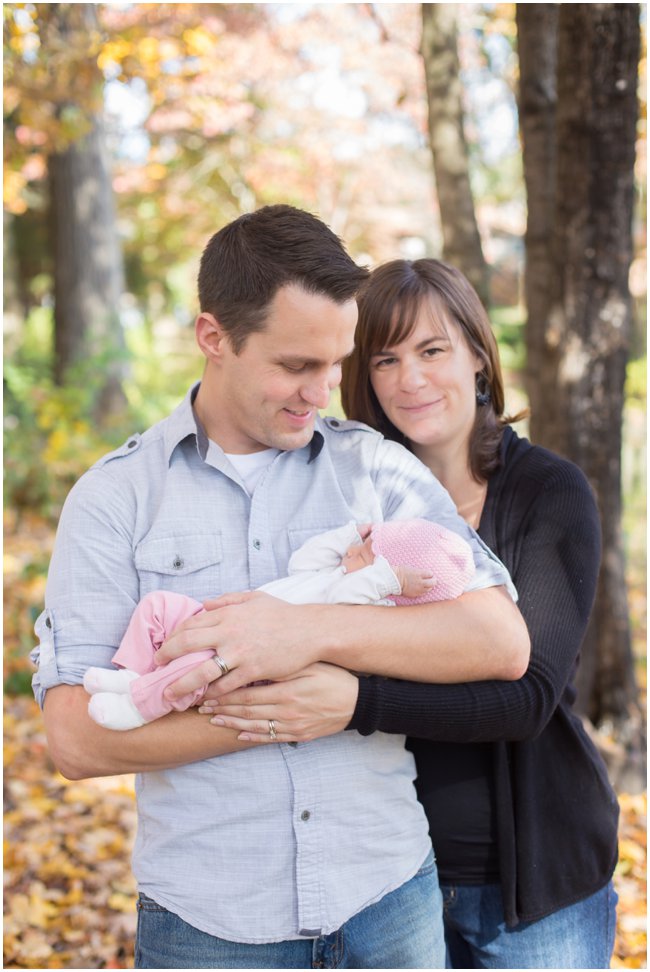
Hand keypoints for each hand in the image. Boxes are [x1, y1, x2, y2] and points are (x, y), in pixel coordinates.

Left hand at [156, 591, 321, 699]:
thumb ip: (228, 600)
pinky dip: (211, 694)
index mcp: (228, 613)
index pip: (191, 624)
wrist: (311, 630)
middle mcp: (229, 632)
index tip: (164, 647)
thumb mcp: (255, 598)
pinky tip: (203, 700)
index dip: (173, 637)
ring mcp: (240, 652)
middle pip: (187, 644)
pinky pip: (225, 686)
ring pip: (202, 671)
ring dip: (182, 684)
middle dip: (167, 657)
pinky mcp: (253, 670)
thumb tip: (205, 604)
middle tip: (157, 668)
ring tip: (169, 694)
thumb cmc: (283, 614)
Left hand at [197, 663, 358, 742]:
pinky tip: (239, 735)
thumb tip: (253, 658)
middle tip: (202, 706)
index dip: (224, 694)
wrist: (357, 701)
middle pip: (246, 710)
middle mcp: (286, 710)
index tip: (207, 692)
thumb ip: (281, 663)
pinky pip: (271, 738)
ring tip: (214, 720)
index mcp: (286, 690)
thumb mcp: (308, 664)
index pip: (247, 693)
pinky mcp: (298, 735)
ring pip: (255, 726)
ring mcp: (292, 725)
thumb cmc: (332, 675)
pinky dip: (253, 736)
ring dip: (232, 723)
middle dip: (222, 709)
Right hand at [395, 566, 435, 599]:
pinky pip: (423, 593)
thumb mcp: (412, 568)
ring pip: (429, 589)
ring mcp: (418, 589)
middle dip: (433, 580)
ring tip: (425, 584)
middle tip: (432, 579)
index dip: (430, 573)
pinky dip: (423, 590)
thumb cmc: (401, 572)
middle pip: (433, 582)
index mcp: (419, 574)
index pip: (431, 573)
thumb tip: (427, 574)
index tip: (428, 573)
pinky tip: (420, 588)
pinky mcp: (415, 594)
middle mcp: (420, 582)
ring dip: (429, 586)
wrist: (394, 580)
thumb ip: (420, 572)